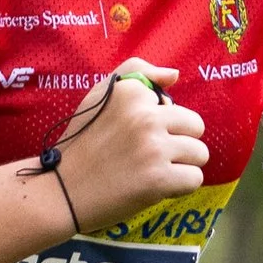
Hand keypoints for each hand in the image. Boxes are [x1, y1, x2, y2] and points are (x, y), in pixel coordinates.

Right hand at [54, 61, 209, 229]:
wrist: (62, 190)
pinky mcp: (159, 179)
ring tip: (154, 170)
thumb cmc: (82, 142)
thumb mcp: (99, 95)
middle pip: (195, 126)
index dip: (160, 122)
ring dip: (182, 165)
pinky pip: (194, 179)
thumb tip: (175, 75)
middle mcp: (145, 116)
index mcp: (131, 92)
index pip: (174, 104)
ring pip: (200, 153)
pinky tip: (157, 187)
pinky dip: (180, 187)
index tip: (135, 135)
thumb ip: (136, 72)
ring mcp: (154, 148)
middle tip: (151, 155)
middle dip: (179, 142)